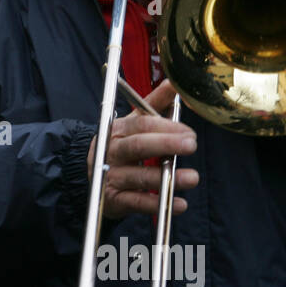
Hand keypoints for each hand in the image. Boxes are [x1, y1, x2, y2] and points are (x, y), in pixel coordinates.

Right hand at [85, 80, 199, 219]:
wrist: (92, 175)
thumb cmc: (122, 144)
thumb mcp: (134, 122)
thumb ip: (154, 104)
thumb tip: (173, 82)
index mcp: (118, 130)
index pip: (141, 124)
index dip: (166, 127)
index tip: (190, 132)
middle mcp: (112, 151)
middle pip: (138, 146)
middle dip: (166, 145)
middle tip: (192, 145)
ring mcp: (111, 175)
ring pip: (139, 176)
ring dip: (167, 178)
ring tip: (193, 178)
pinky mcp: (114, 199)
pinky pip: (137, 203)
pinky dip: (159, 204)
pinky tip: (180, 204)